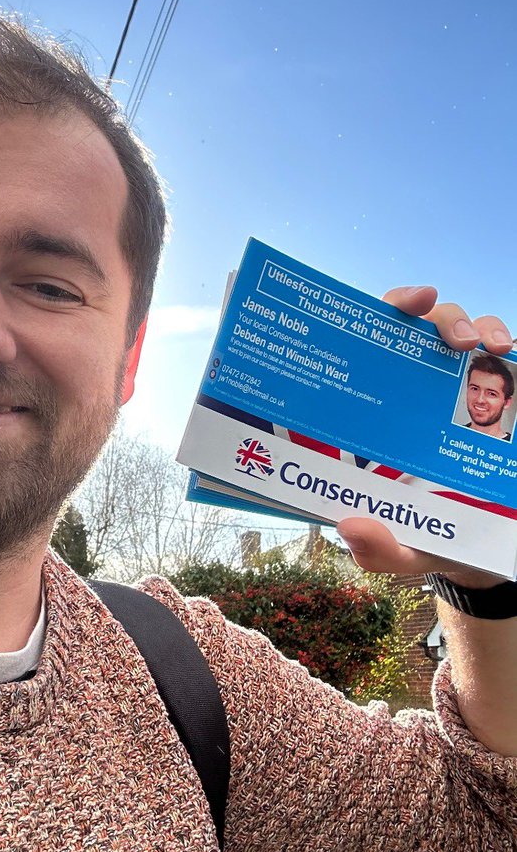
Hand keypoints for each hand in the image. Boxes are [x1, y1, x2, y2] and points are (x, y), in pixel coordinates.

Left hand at [337, 285, 512, 588]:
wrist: (484, 549)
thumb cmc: (428, 536)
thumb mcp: (403, 548)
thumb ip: (377, 547)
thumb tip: (350, 528)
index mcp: (383, 410)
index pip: (379, 342)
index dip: (392, 310)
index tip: (411, 302)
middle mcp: (421, 389)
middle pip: (428, 329)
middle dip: (445, 319)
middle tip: (460, 341)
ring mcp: (464, 392)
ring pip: (473, 335)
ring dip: (485, 327)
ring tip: (497, 347)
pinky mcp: (502, 400)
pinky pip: (509, 364)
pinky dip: (512, 348)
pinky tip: (516, 354)